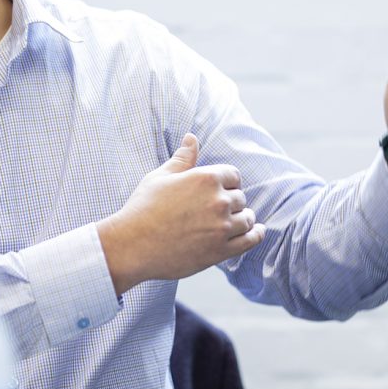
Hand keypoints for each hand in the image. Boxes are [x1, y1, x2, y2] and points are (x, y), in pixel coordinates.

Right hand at [97, 134, 265, 294]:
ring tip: (236, 221)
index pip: (233, 175)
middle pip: (240, 197)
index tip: (220, 189)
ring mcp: (222, 227)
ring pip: (246, 219)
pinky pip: (249, 240)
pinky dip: (256, 234)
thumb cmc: (143, 208)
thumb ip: (182, 159)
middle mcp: (218, 201)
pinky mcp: (221, 250)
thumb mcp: (161, 177)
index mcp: (206, 178)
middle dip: (232, 202)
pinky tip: (255, 231)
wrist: (132, 245)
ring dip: (242, 218)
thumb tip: (192, 138)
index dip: (227, 182)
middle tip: (217, 210)